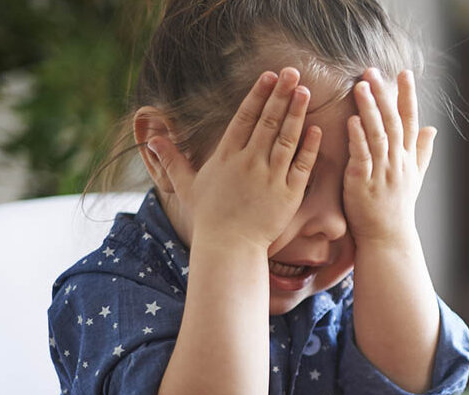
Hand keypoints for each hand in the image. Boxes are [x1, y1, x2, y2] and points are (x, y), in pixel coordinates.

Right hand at [147, 67, 322, 250]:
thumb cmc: (209, 217)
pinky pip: (302, 165)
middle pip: (268, 121)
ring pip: (286, 138)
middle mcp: (249, 162)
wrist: (229, 247)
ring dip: (296, 113)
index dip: (258, 95)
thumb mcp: (187, 185)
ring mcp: (270, 177)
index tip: (269, 76)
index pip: (245, 118)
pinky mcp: (289, 193)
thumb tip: (152, 139)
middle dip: (280, 95)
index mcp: (226, 156)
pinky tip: (316, 129)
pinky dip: (310, 147)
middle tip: (293, 72)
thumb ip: (172, 159)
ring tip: (305, 91)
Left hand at [343, 68, 436, 246]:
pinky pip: (362, 156)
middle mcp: (398, 162)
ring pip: (378, 134)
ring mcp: (381, 172)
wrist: (387, 238)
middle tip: (373, 71)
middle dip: (384, 95)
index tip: (404, 73)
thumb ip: (422, 151)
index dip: (408, 96)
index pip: (411, 121)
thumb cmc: (397, 208)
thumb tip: (433, 129)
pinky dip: (357, 138)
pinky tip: (351, 120)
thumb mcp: (414, 178)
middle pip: (393, 122)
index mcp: (408, 158)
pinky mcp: (363, 183)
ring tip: (360, 87)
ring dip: (369, 109)